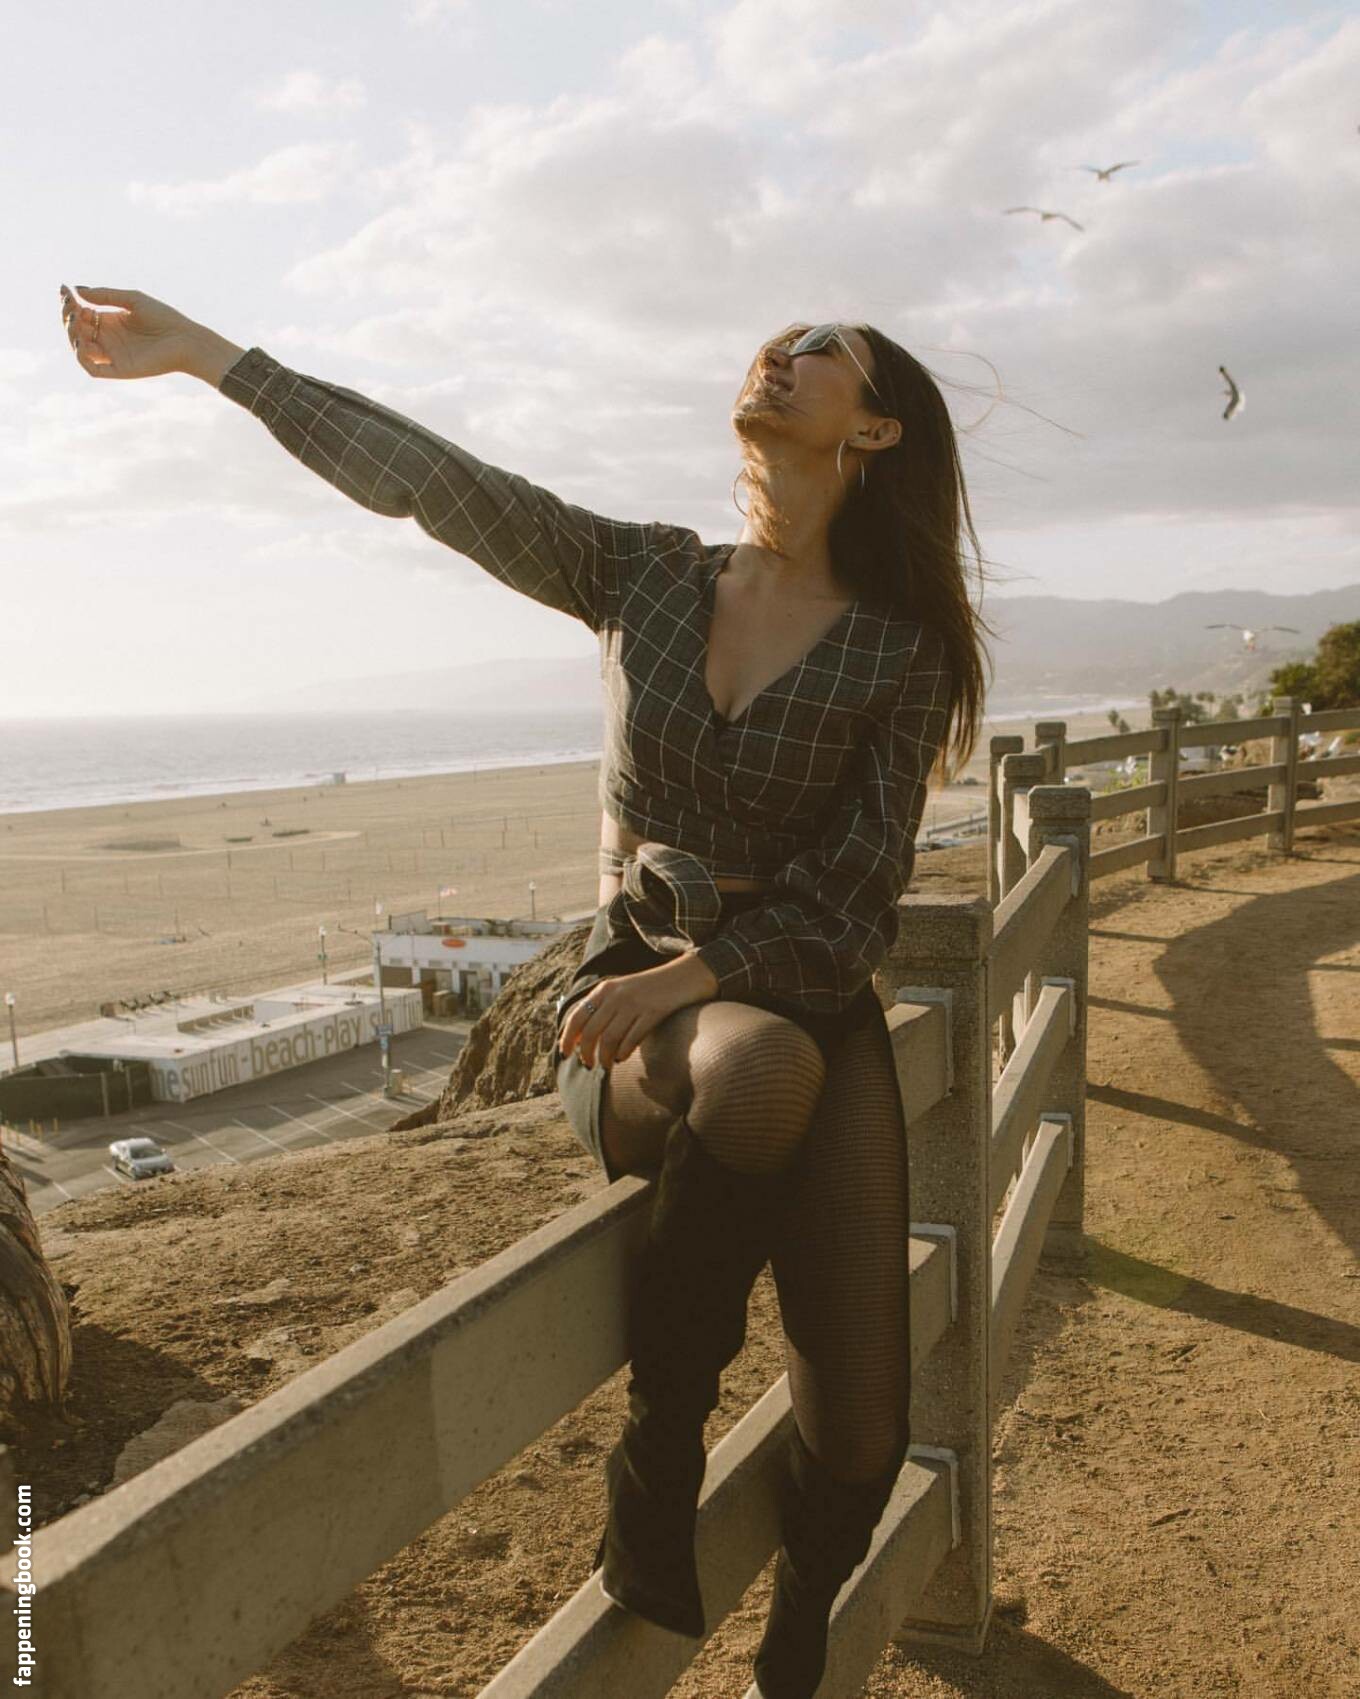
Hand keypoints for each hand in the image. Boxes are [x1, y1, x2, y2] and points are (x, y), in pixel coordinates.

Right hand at [58, 284, 202, 379]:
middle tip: (72, 306)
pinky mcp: (119, 370)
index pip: (81, 314)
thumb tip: (77, 291)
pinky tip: (82, 342)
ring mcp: (113, 355)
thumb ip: (105, 295)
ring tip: (77, 320)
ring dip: (72, 335)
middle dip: (69, 317)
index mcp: (111, 321)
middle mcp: (109, 339)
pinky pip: (92, 368)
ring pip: (80, 349)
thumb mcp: (132, 300)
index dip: (69, 303)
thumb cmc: (164, 318)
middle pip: (77, 331)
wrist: (186, 340)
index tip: (64, 291)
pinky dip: (82, 357)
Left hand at [558, 966, 693, 1069]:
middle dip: (586, 1053)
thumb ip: (601, 1008)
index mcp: (604, 989)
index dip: (567, 1038)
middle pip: (591, 1032)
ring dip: (604, 1057)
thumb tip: (578, 1038)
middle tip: (588, 1065)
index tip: (565, 1053)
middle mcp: (616, 996)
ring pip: (609, 1039)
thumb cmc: (649, 988)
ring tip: (606, 1065)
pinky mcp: (652, 1013)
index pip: (577, 1017)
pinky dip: (623, 1053)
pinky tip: (622, 1057)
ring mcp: (635, 1004)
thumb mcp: (620, 990)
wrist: (683, 977)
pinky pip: (631, 1039)